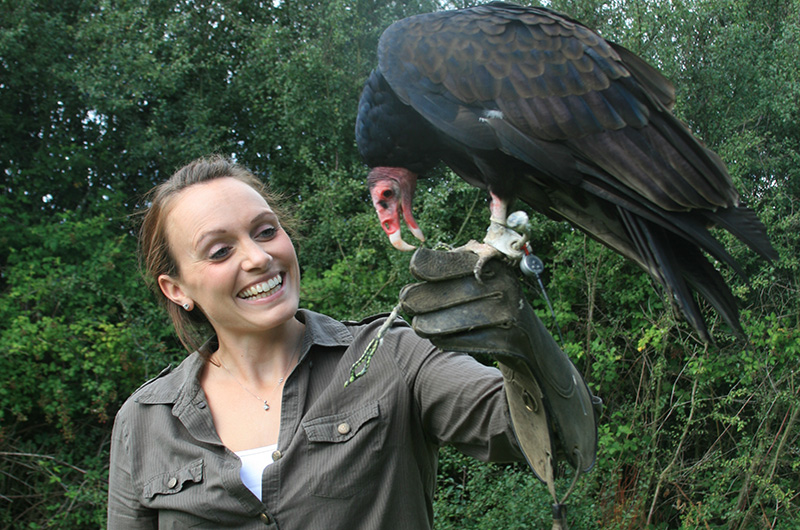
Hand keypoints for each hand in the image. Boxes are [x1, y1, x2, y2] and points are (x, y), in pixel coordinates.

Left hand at [400, 248, 599, 476]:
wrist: (532, 342)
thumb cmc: (494, 300)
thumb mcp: (481, 275)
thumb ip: (453, 264)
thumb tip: (419, 264)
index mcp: (496, 264)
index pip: (451, 263)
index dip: (428, 265)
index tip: (414, 269)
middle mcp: (504, 286)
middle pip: (445, 295)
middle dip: (419, 299)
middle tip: (406, 303)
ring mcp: (507, 315)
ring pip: (449, 322)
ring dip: (427, 324)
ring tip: (418, 324)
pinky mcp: (507, 342)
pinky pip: (462, 342)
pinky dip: (446, 340)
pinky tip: (439, 338)